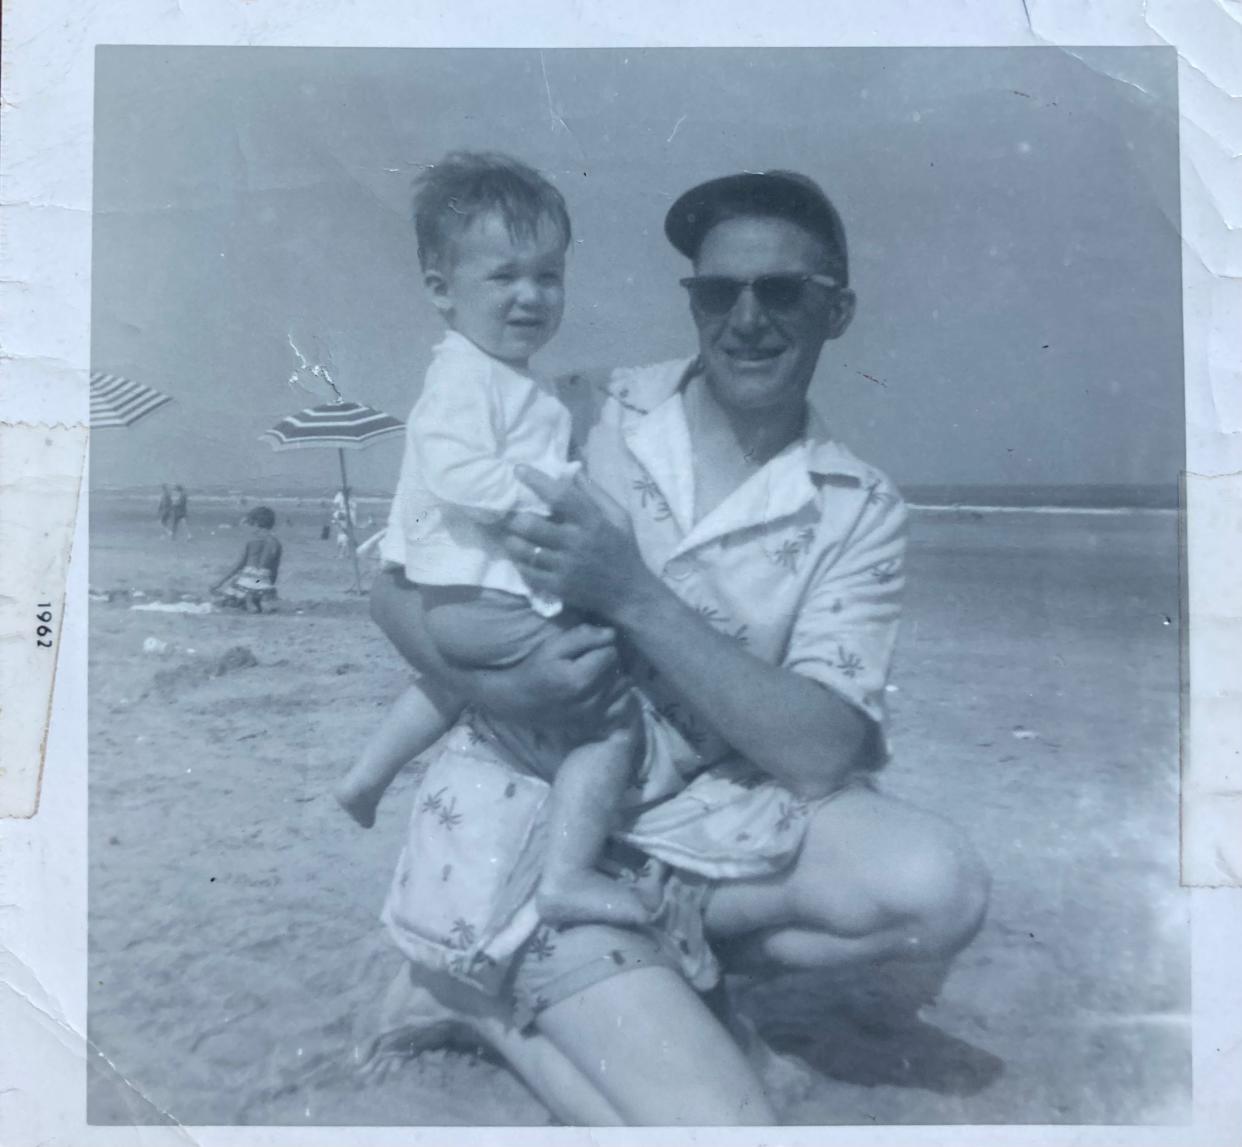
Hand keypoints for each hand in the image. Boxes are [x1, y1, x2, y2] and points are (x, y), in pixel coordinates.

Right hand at [476, 620, 627, 732]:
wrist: (518, 701)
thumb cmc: (534, 670)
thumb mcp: (553, 646)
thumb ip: (583, 637)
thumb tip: (612, 634)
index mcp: (580, 679)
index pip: (611, 653)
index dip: (600, 646)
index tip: (586, 650)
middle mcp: (591, 701)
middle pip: (618, 670)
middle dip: (608, 662)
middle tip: (590, 661)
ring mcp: (595, 716)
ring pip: (624, 688)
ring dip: (614, 679)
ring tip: (597, 676)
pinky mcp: (595, 726)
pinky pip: (622, 709)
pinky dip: (619, 698)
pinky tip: (605, 692)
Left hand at [502, 467, 655, 620]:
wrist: (629, 593)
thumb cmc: (623, 550)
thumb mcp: (619, 517)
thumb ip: (595, 493)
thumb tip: (572, 469)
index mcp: (593, 521)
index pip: (561, 496)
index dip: (537, 481)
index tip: (518, 470)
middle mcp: (577, 542)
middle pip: (532, 525)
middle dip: (516, 518)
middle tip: (510, 515)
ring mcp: (566, 567)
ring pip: (525, 550)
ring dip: (512, 541)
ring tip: (510, 536)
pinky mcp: (558, 586)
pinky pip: (528, 572)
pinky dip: (520, 563)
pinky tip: (521, 558)